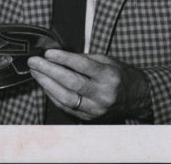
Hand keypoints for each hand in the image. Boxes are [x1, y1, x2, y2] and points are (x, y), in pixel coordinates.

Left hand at [27, 49, 151, 121]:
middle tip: (34, 61)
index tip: (48, 52)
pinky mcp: (90, 118)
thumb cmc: (119, 75)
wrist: (136, 98)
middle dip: (49, 71)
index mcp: (109, 77)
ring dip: (46, 84)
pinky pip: (67, 107)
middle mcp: (103, 95)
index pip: (83, 66)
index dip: (64, 59)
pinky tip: (44, 85)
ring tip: (35, 72)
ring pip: (66, 98)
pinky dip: (53, 96)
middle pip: (72, 83)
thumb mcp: (107, 61)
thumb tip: (58, 55)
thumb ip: (84, 59)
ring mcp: (96, 109)